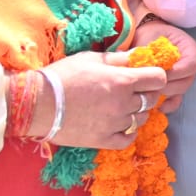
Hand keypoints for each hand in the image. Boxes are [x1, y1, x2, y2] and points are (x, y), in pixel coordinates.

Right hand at [34, 51, 168, 149]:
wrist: (35, 104)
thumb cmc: (62, 76)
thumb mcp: (92, 59)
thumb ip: (120, 58)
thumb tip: (141, 54)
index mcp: (123, 80)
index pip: (159, 79)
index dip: (155, 76)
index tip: (146, 76)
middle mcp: (123, 103)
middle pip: (152, 99)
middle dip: (146, 93)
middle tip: (131, 91)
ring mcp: (114, 124)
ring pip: (142, 119)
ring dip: (136, 112)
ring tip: (120, 107)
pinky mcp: (102, 141)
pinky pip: (128, 139)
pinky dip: (127, 132)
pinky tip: (117, 124)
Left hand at [132, 18, 195, 114]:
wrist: (146, 37)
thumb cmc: (151, 36)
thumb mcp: (154, 38)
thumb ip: (154, 53)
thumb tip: (147, 69)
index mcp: (191, 51)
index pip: (191, 65)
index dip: (175, 72)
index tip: (158, 73)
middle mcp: (191, 67)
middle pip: (186, 82)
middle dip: (167, 86)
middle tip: (150, 85)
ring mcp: (183, 79)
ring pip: (179, 93)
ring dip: (164, 95)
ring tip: (148, 92)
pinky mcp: (175, 89)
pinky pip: (175, 101)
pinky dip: (166, 105)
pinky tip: (155, 106)